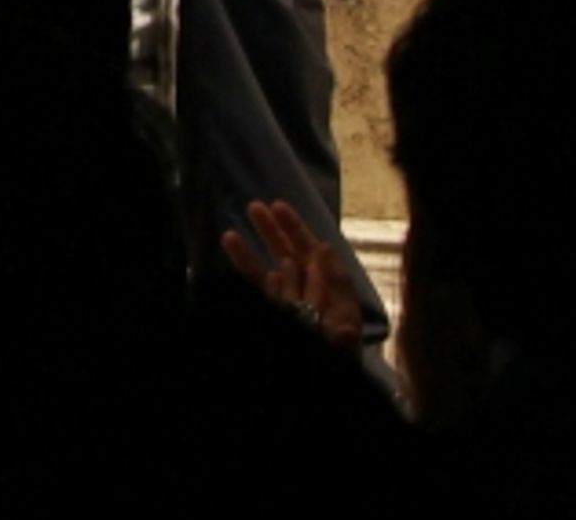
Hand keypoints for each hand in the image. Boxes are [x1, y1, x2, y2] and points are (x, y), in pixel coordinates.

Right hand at [221, 199, 363, 353]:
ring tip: (228, 235)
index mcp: (328, 284)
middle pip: (287, 253)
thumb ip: (339, 303)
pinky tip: (232, 266)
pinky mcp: (275, 310)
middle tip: (254, 206)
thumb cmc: (344, 349)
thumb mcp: (347, 328)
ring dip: (248, 253)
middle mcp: (306, 287)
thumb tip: (328, 265)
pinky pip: (259, 290)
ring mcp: (288, 300)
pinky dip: (245, 274)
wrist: (330, 368)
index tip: (279, 208)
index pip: (311, 249)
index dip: (295, 228)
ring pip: (266, 272)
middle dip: (271, 230)